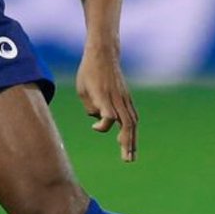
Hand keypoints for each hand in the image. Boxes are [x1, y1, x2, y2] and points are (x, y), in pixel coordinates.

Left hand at [76, 44, 138, 161]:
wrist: (104, 54)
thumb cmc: (89, 72)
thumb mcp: (82, 89)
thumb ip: (90, 107)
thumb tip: (99, 118)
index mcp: (103, 96)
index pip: (109, 116)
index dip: (103, 126)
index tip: (94, 127)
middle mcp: (117, 98)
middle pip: (127, 123)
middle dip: (127, 143)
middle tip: (127, 159)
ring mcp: (124, 98)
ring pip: (132, 122)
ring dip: (132, 140)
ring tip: (131, 156)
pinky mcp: (127, 97)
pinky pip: (132, 116)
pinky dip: (132, 130)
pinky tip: (131, 140)